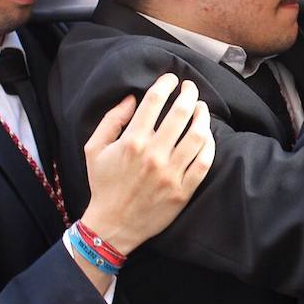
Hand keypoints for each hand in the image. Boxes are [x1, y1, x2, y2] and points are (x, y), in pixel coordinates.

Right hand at [80, 74, 214, 257]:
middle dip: (188, 93)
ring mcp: (171, 173)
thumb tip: (132, 98)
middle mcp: (153, 155)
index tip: (171, 78)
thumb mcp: (94, 149)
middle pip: (180, 113)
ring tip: (201, 107)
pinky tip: (207, 134)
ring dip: (202, 115)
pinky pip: (204, 162)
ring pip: (197, 135)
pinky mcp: (183, 190)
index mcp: (132, 142)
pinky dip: (210, 144)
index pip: (154, 101)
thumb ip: (111, 120)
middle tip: (190, 88)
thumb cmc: (103, 185)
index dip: (166, 84)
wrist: (113, 225)